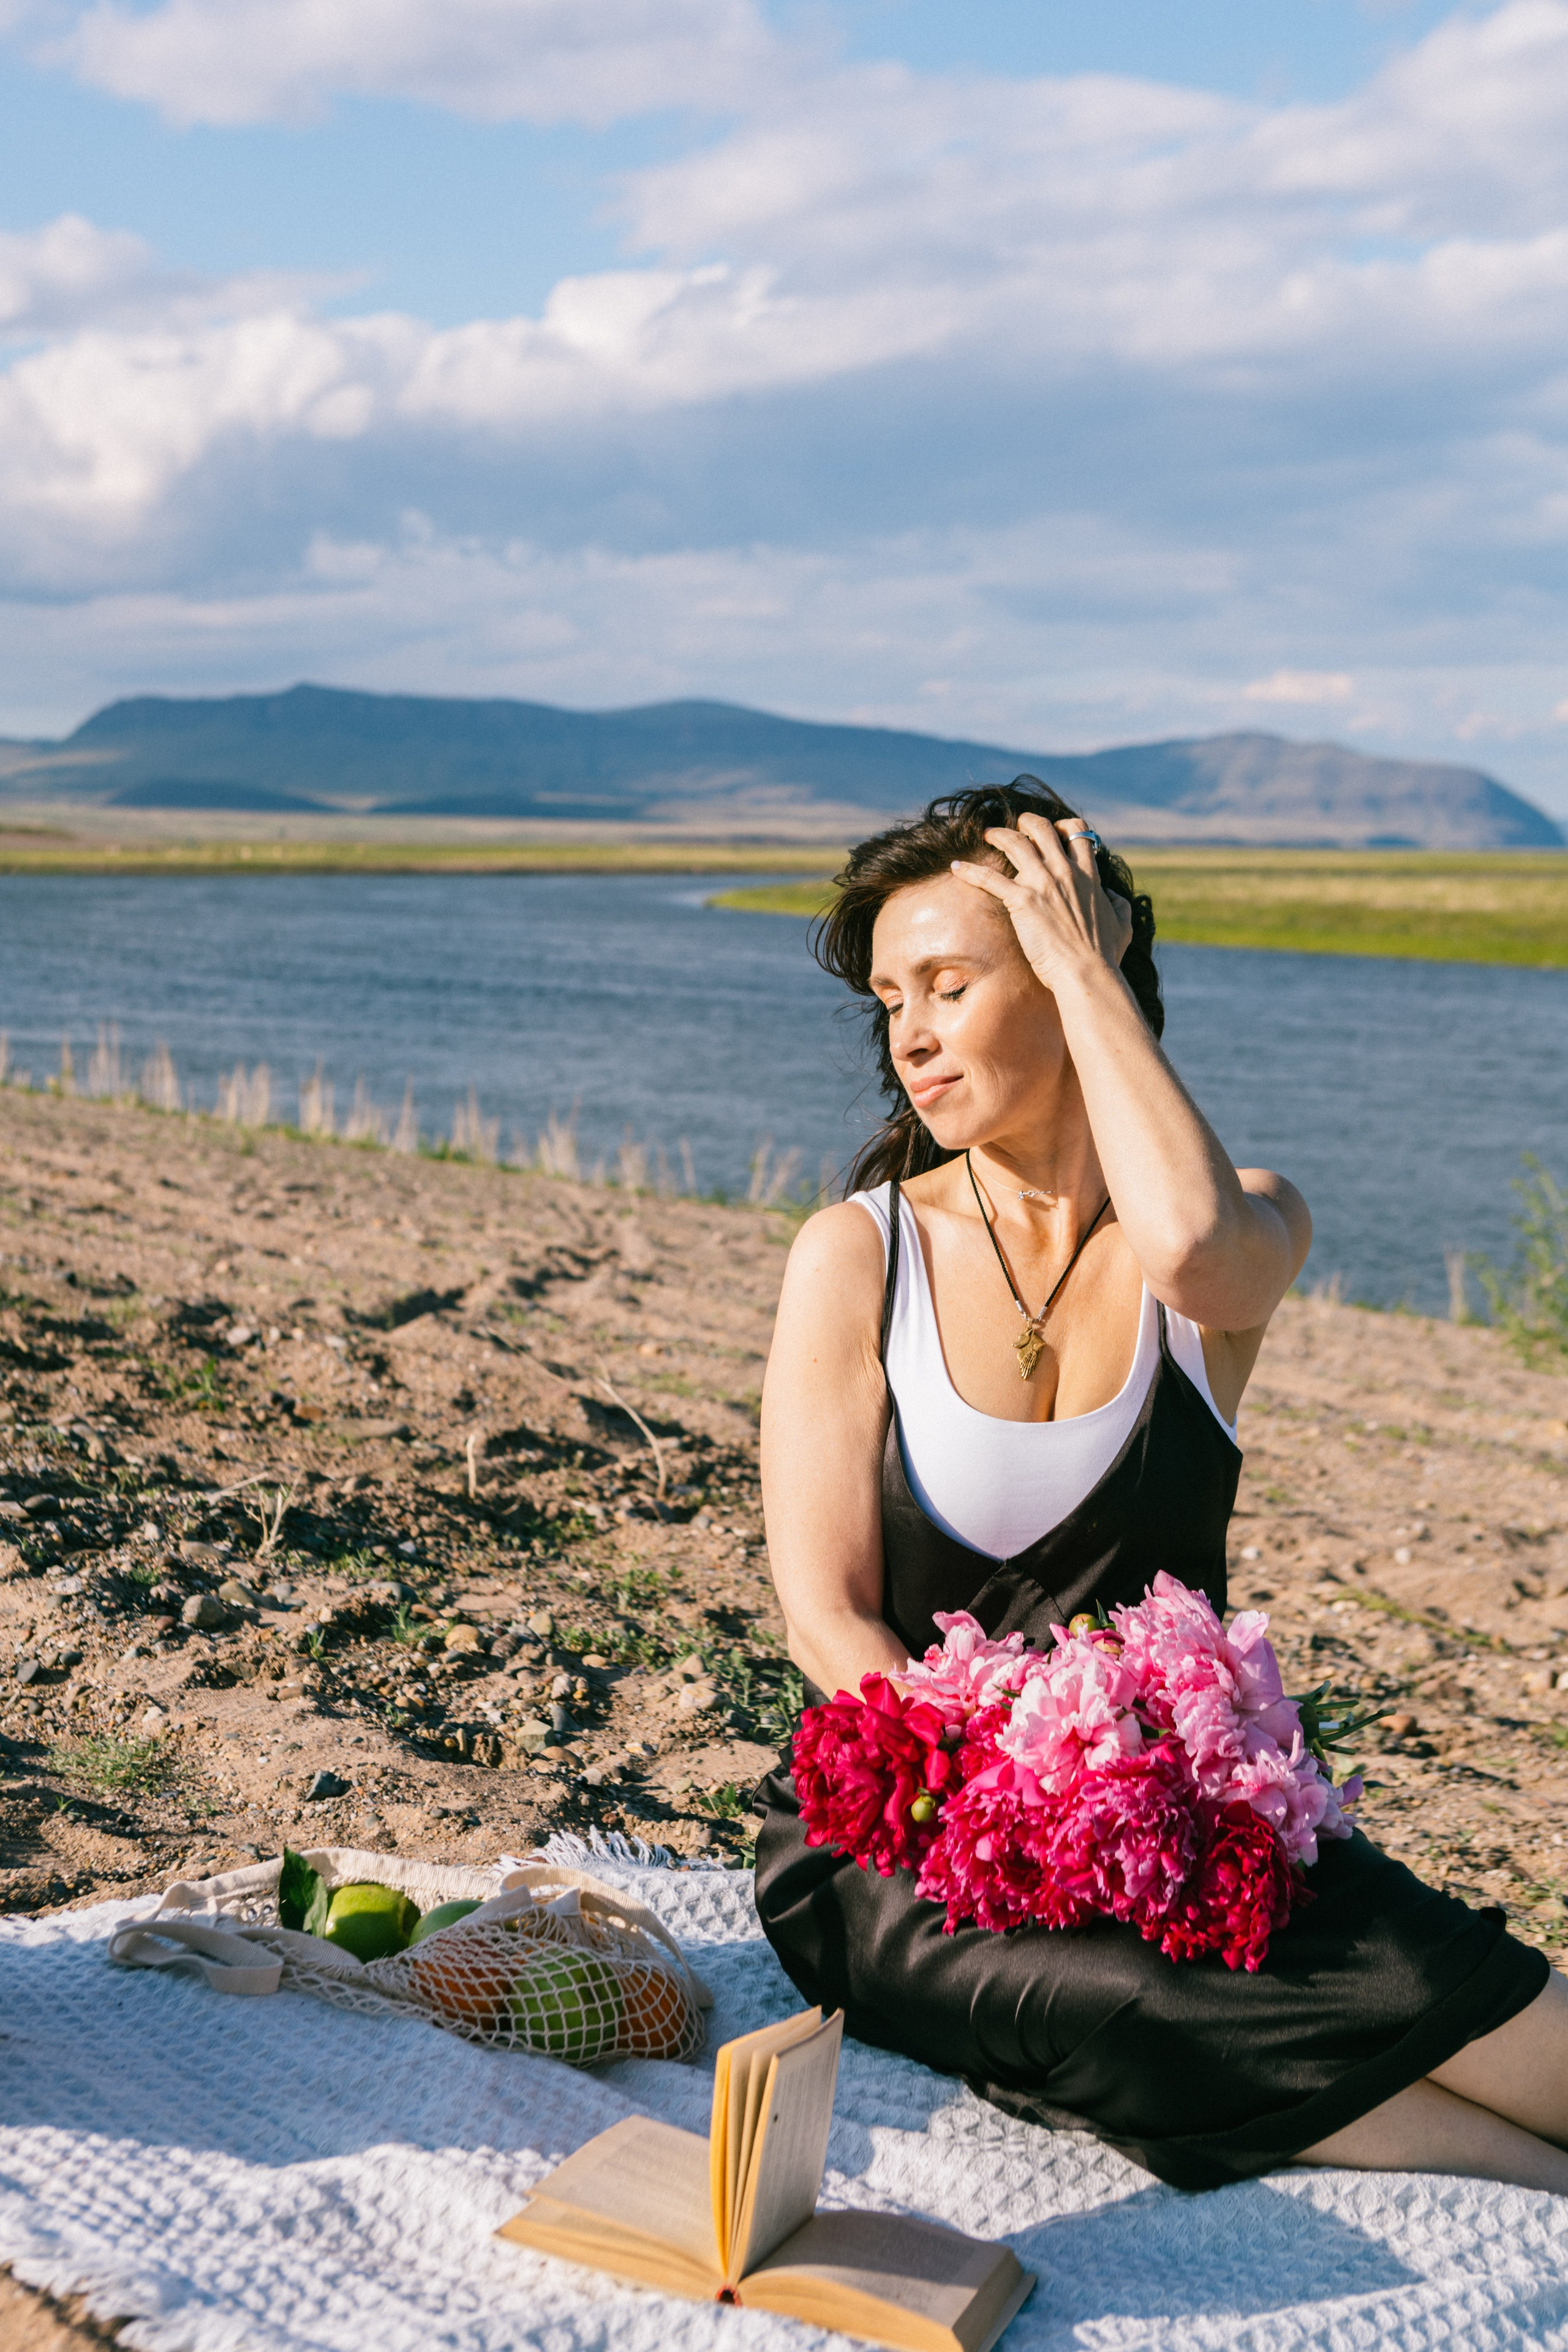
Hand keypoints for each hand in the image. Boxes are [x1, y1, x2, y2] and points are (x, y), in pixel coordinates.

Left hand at [951, 814, 1132, 990]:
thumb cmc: (1105, 956)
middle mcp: (1064, 871)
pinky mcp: (1021, 900)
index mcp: (1088, 875)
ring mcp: (1042, 883)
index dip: (1062, 825)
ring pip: (1014, 843)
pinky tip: (956, 867)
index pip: (1077, 832)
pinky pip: (989, 877)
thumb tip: (1112, 896)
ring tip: (986, 834)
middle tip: (1015, 827)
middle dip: (1026, 822)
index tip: (1053, 831)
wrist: (1087, 973)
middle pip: (1042, 828)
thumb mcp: (1122, 924)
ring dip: (998, 834)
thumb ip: (1118, 904)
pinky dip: (970, 870)